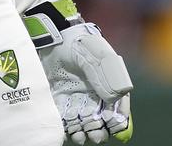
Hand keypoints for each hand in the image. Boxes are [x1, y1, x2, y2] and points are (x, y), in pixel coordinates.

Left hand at [39, 22, 133, 143]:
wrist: (53, 35)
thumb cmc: (80, 42)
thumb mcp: (96, 55)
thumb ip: (104, 76)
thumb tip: (112, 99)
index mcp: (108, 81)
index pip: (117, 105)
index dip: (118, 118)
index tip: (113, 126)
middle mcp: (94, 91)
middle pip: (100, 117)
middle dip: (99, 130)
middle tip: (96, 137)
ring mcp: (77, 95)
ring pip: (83, 120)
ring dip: (83, 131)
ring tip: (80, 136)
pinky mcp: (60, 97)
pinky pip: (65, 116)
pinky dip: (67, 126)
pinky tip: (67, 131)